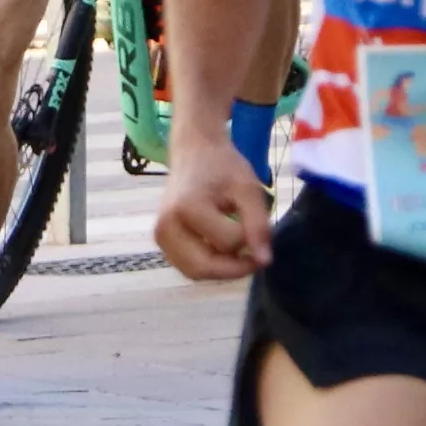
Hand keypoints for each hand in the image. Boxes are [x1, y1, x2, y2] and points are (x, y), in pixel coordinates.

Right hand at [155, 145, 274, 280]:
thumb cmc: (223, 167)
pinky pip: (188, 268)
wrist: (195, 153)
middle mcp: (166, 226)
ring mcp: (160, 237)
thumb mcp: (248, 189)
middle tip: (255, 255)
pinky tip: (222, 249)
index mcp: (187, 207)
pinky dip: (209, 265)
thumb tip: (265, 262)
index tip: (256, 224)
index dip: (249, 239)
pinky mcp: (162, 243)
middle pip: (205, 268)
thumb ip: (258, 225)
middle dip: (235, 267)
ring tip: (239, 249)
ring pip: (196, 273)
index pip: (227, 242)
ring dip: (221, 269)